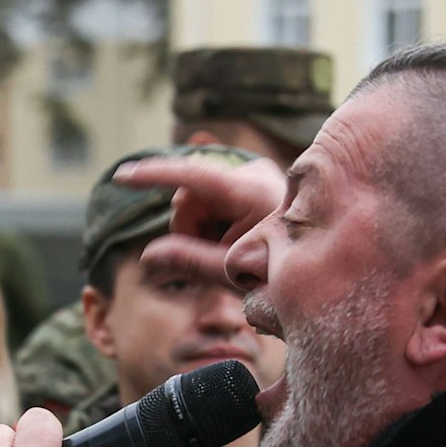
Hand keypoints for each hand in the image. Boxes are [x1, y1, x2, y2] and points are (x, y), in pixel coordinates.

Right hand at [118, 155, 286, 278]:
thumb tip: (148, 256)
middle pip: (189, 194)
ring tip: (230, 249)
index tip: (121, 177)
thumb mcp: (234, 273)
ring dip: (200, 227)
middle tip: (213, 256)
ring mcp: (253, 174)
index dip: (153, 177)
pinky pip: (211, 198)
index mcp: (251, 192)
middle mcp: (252, 173)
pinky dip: (211, 221)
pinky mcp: (251, 180)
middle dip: (188, 226)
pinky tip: (234, 238)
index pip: (192, 177)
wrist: (324, 267)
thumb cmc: (281, 272)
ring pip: (197, 198)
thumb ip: (190, 261)